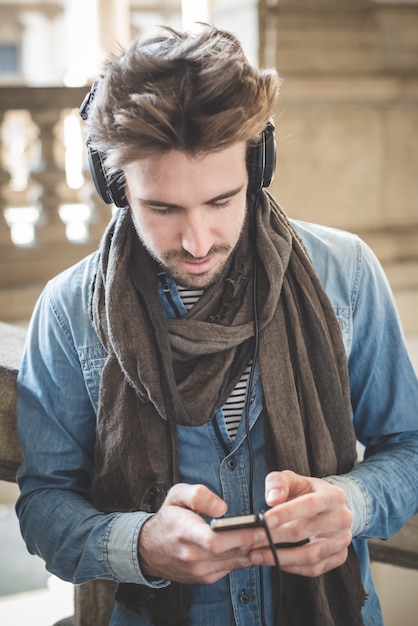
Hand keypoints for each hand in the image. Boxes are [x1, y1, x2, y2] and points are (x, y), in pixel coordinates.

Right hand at [138, 483, 265, 583]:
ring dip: (253, 550)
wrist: (149, 549)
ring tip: (272, 536)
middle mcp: (191, 556)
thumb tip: (222, 508)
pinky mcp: (205, 577)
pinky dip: (243, 557)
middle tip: (275, 529)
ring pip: (233, 562)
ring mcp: (198, 570)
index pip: (213, 540)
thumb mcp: (176, 495)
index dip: (238, 536)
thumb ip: (199, 495)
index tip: (258, 527)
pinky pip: (230, 567)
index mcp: (183, 532)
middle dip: (254, 541)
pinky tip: (255, 545)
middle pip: (229, 552)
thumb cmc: (168, 517)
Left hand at [249, 470, 352, 576]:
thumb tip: (272, 499)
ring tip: (257, 554)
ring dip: (280, 557)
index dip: (286, 513)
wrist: (329, 506)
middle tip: (251, 540)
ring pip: (310, 555)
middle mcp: (342, 518)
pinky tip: (275, 561)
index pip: (309, 505)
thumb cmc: (306, 491)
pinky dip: (292, 567)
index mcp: (333, 495)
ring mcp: (342, 540)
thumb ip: (278, 482)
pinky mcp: (339, 556)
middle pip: (306, 531)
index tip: (264, 521)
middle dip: (275, 537)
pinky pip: (315, 568)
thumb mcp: (292, 479)